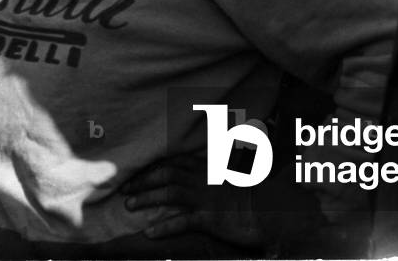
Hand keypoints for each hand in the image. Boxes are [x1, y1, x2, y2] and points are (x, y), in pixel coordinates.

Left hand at [121, 154, 264, 248]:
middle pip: (167, 175)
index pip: (175, 163)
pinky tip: (149, 233)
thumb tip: (208, 165)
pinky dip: (164, 227)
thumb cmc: (254, 196)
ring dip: (147, 198)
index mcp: (209, 168)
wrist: (273, 211)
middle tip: (125, 190)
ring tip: (129, 206)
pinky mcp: (210, 219)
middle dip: (143, 181)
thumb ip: (217, 170)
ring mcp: (207, 198)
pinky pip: (182, 221)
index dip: (153, 168)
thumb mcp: (233, 178)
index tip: (137, 173)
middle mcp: (205, 180)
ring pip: (170, 193)